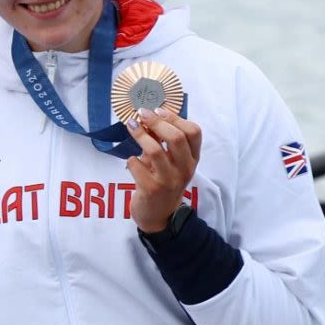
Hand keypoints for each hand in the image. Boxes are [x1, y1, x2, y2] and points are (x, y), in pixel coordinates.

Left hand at [128, 107, 202, 232]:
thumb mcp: (169, 161)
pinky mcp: (152, 189)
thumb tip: (149, 115)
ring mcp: (169, 180)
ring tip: (131, 126)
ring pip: (155, 150)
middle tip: (141, 114)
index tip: (158, 110)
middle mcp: (185, 169)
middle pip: (176, 138)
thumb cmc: (163, 180)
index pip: (194, 132)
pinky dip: (131, 159)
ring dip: (140, 135)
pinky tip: (131, 160)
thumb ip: (163, 141)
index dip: (175, 117)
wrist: (159, 215)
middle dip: (156, 122)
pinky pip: (137, 166)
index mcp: (192, 159)